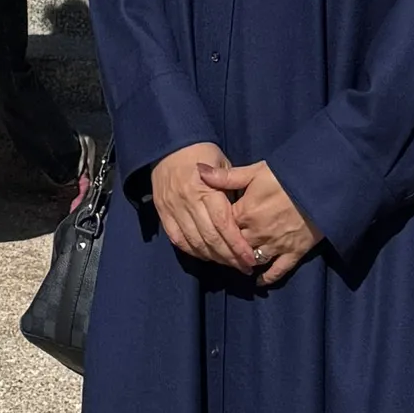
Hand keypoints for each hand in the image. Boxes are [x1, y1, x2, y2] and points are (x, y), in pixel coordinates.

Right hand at [147, 139, 258, 276]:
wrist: (169, 145)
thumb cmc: (202, 152)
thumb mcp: (223, 163)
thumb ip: (233, 188)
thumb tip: (246, 216)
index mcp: (206, 188)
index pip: (224, 224)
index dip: (238, 245)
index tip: (251, 259)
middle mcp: (188, 201)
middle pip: (211, 238)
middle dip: (229, 257)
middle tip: (244, 267)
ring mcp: (173, 209)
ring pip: (194, 243)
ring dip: (213, 258)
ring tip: (228, 264)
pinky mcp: (163, 213)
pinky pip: (178, 239)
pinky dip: (192, 251)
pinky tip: (206, 256)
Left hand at [205, 158, 322, 287]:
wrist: (320, 185)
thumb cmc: (286, 175)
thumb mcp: (255, 171)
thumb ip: (226, 176)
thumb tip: (199, 171)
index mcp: (246, 212)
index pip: (224, 225)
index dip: (219, 226)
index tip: (215, 227)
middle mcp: (258, 233)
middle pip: (236, 245)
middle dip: (230, 246)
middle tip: (225, 248)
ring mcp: (276, 245)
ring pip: (253, 260)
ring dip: (245, 262)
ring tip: (239, 262)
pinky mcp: (294, 253)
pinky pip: (278, 271)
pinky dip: (267, 278)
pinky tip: (259, 281)